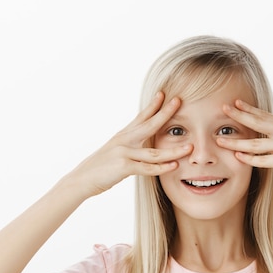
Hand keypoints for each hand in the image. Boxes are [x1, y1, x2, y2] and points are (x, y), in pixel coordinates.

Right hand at [67, 92, 191, 197]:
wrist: (82, 179)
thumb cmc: (100, 167)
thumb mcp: (114, 151)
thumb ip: (128, 145)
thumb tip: (140, 141)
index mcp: (123, 135)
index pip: (141, 117)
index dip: (153, 105)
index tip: (163, 93)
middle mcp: (124, 141)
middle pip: (149, 125)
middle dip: (166, 113)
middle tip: (179, 101)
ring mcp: (124, 153)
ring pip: (154, 152)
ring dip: (173, 150)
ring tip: (189, 147)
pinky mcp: (124, 167)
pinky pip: (147, 168)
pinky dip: (162, 168)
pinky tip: (174, 166)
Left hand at [218, 100, 272, 182]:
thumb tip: (267, 135)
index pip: (264, 114)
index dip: (248, 108)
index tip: (234, 102)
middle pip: (257, 122)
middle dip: (238, 115)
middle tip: (223, 109)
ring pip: (255, 143)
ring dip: (236, 141)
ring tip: (220, 139)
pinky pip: (263, 159)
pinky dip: (249, 158)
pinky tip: (238, 156)